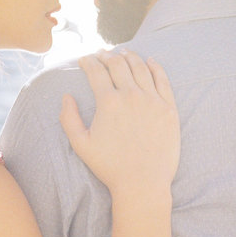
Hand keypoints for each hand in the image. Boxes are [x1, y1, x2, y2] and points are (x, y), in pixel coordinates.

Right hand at [60, 49, 179, 193]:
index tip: (84, 60)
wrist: (143, 183)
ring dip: (130, 56)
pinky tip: (150, 61)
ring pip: (141, 68)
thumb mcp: (80, 145)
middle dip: (107, 55)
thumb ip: (68, 118)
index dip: (88, 62)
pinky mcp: (169, 108)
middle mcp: (131, 95)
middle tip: (102, 54)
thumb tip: (66, 96)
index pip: (96, 71)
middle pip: (118, 64)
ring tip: (124, 53)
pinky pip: (163, 80)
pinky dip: (156, 67)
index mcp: (108, 102)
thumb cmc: (110, 167)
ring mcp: (153, 100)